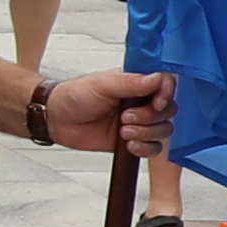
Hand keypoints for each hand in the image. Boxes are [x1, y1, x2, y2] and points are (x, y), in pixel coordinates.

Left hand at [39, 67, 172, 154]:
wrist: (57, 120)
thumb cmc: (74, 96)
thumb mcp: (102, 84)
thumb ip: (131, 82)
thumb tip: (157, 78)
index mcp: (137, 82)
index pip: (166, 84)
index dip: (167, 94)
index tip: (157, 103)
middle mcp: (141, 101)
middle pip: (168, 110)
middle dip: (150, 117)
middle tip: (125, 117)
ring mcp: (139, 121)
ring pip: (163, 130)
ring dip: (146, 133)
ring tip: (122, 131)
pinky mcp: (133, 140)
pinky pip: (154, 148)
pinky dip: (145, 148)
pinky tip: (128, 144)